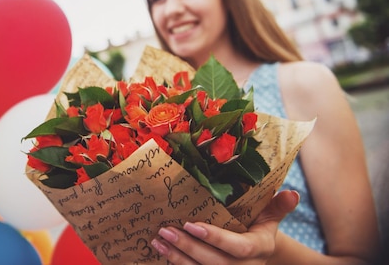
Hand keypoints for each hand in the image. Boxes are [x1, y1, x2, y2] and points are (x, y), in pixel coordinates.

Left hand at [150, 190, 298, 263]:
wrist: (257, 254)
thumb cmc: (258, 228)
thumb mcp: (269, 217)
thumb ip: (277, 206)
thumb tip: (292, 193)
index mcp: (258, 249)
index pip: (238, 248)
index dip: (215, 238)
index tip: (192, 224)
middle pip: (215, 263)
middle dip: (189, 247)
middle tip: (166, 230)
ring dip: (177, 257)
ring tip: (158, 240)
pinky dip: (176, 264)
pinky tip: (161, 251)